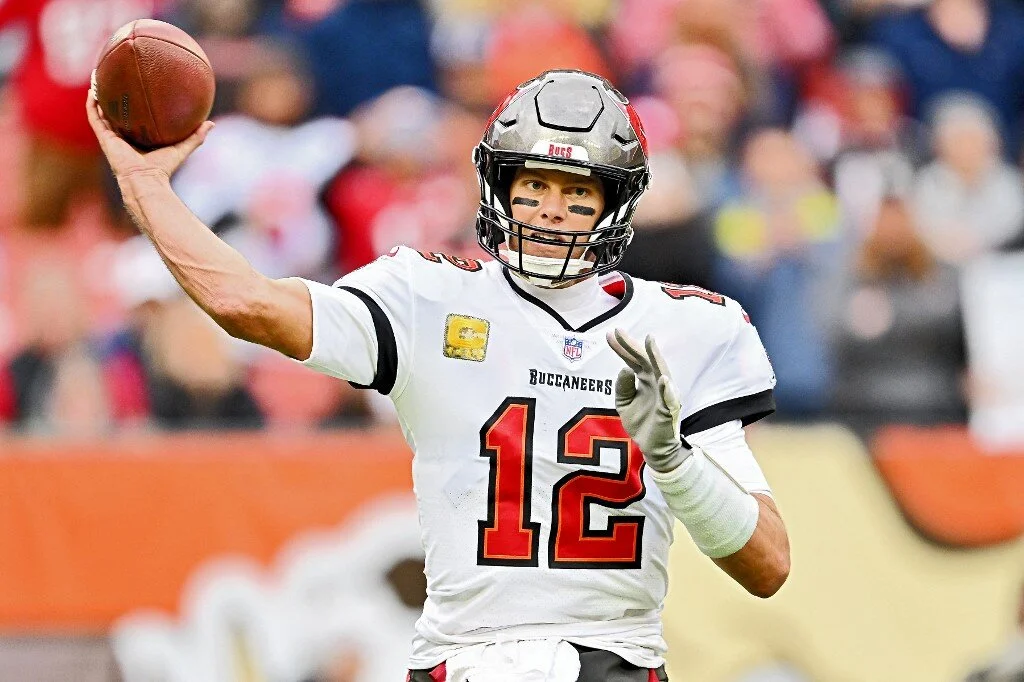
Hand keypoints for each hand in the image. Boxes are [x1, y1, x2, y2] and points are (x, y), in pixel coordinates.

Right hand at [86, 74, 213, 181]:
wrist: (146, 180)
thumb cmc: (164, 168)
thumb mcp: (182, 148)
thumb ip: (196, 137)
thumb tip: (211, 123)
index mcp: (139, 138)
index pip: (136, 119)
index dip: (135, 105)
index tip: (137, 88)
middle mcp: (124, 137)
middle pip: (117, 113)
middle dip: (114, 97)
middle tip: (115, 78)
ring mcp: (112, 137)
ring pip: (101, 113)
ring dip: (98, 96)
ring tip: (97, 78)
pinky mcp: (104, 138)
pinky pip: (95, 118)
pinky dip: (92, 105)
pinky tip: (93, 90)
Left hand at [606, 328, 688, 471]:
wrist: (652, 447)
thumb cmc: (641, 422)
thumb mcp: (624, 403)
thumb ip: (622, 386)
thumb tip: (624, 368)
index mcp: (645, 379)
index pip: (632, 360)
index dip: (621, 348)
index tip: (609, 334)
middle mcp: (656, 382)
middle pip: (645, 360)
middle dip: (633, 346)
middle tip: (620, 331)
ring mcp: (664, 395)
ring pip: (661, 373)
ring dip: (656, 358)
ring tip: (649, 342)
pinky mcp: (669, 411)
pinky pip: (670, 400)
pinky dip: (668, 390)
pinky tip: (663, 379)